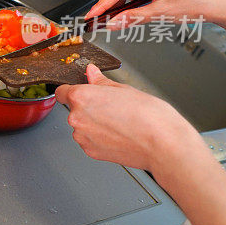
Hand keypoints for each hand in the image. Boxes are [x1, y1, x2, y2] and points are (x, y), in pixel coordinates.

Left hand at [55, 64, 203, 176]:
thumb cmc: (149, 116)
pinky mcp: (91, 151)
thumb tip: (91, 73)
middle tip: (111, 108)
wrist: (163, 145)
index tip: (78, 91)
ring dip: (94, 124)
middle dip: (88, 107)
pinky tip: (118, 134)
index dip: (71, 90)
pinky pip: (89, 140)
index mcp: (81, 97)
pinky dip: (100, 138)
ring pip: (82, 126)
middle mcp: (76, 118)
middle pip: (74, 109)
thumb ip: (100, 82)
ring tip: (119, 122)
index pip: (62, 91)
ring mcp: (82, 137)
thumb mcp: (124, 89)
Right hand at [84, 0, 225, 28]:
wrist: (216, 3)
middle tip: (97, 16)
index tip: (91, 15)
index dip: (102, 4)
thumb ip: (132, 18)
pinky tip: (124, 10)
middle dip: (106, 0)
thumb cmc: (196, 3)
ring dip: (116, 0)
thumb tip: (112, 23)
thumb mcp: (159, 13)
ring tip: (110, 16)